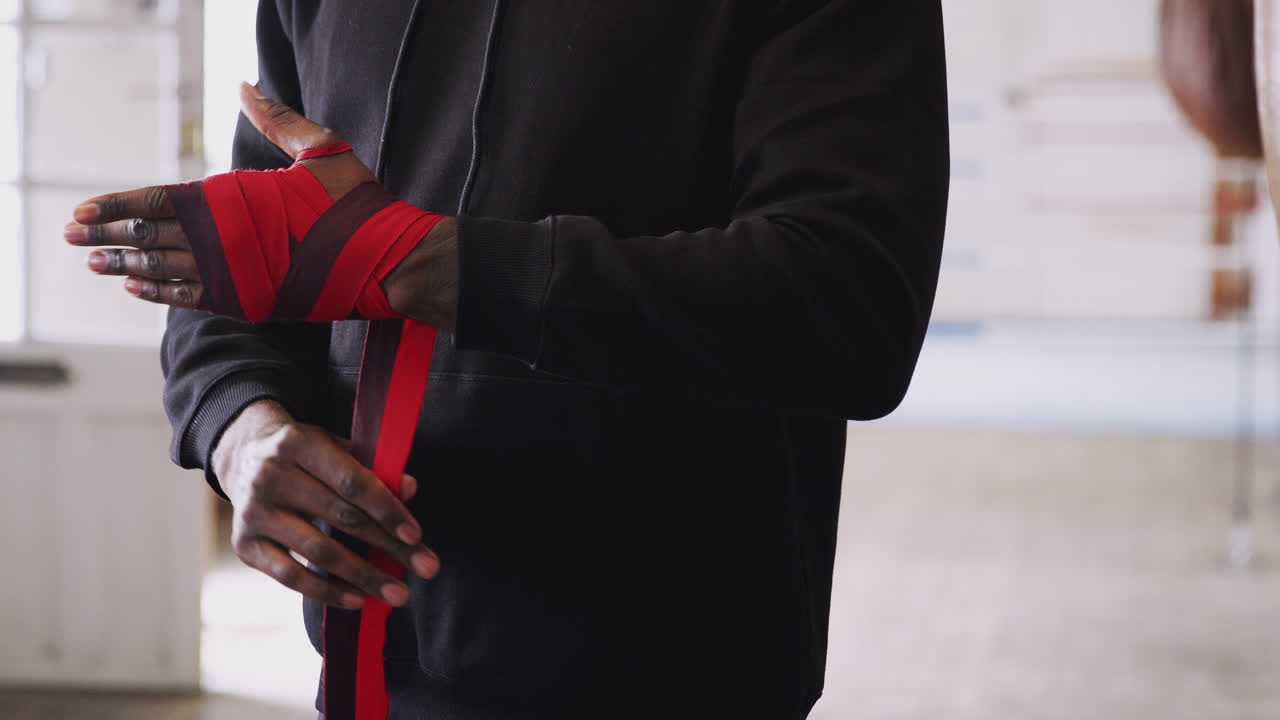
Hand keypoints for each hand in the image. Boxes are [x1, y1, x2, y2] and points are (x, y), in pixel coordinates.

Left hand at [64, 82, 458, 330]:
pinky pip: (193, 299)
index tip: (86, 209)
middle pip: (150, 239)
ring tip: (95, 264)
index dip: (119, 205)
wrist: (388, 261)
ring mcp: (236, 276)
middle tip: (73, 237)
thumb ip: (278, 120)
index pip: (159, 201)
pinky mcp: (251, 302)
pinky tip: (140, 289)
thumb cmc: (357, 204)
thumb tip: (244, 87)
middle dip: (108, 237)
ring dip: (126, 267)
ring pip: (164, 271)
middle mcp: (225, 240)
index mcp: (234, 199)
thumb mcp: (321, 149)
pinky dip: (162, 294)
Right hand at [212, 399, 440, 607]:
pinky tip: (357, 600)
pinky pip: (289, 575)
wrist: (243, 455)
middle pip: (341, 518)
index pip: (352, 482)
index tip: (416, 536)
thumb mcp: (337, 447)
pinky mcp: (245, 544)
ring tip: (397, 594)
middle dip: (388, 547)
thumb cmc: (308, 455)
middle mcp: (271, 476)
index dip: (387, 509)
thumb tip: (410, 488)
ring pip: (318, 552)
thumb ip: (373, 467)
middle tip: (425, 567)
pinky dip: (325, 591)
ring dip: (363, 576)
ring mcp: (254, 512)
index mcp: (299, 443)